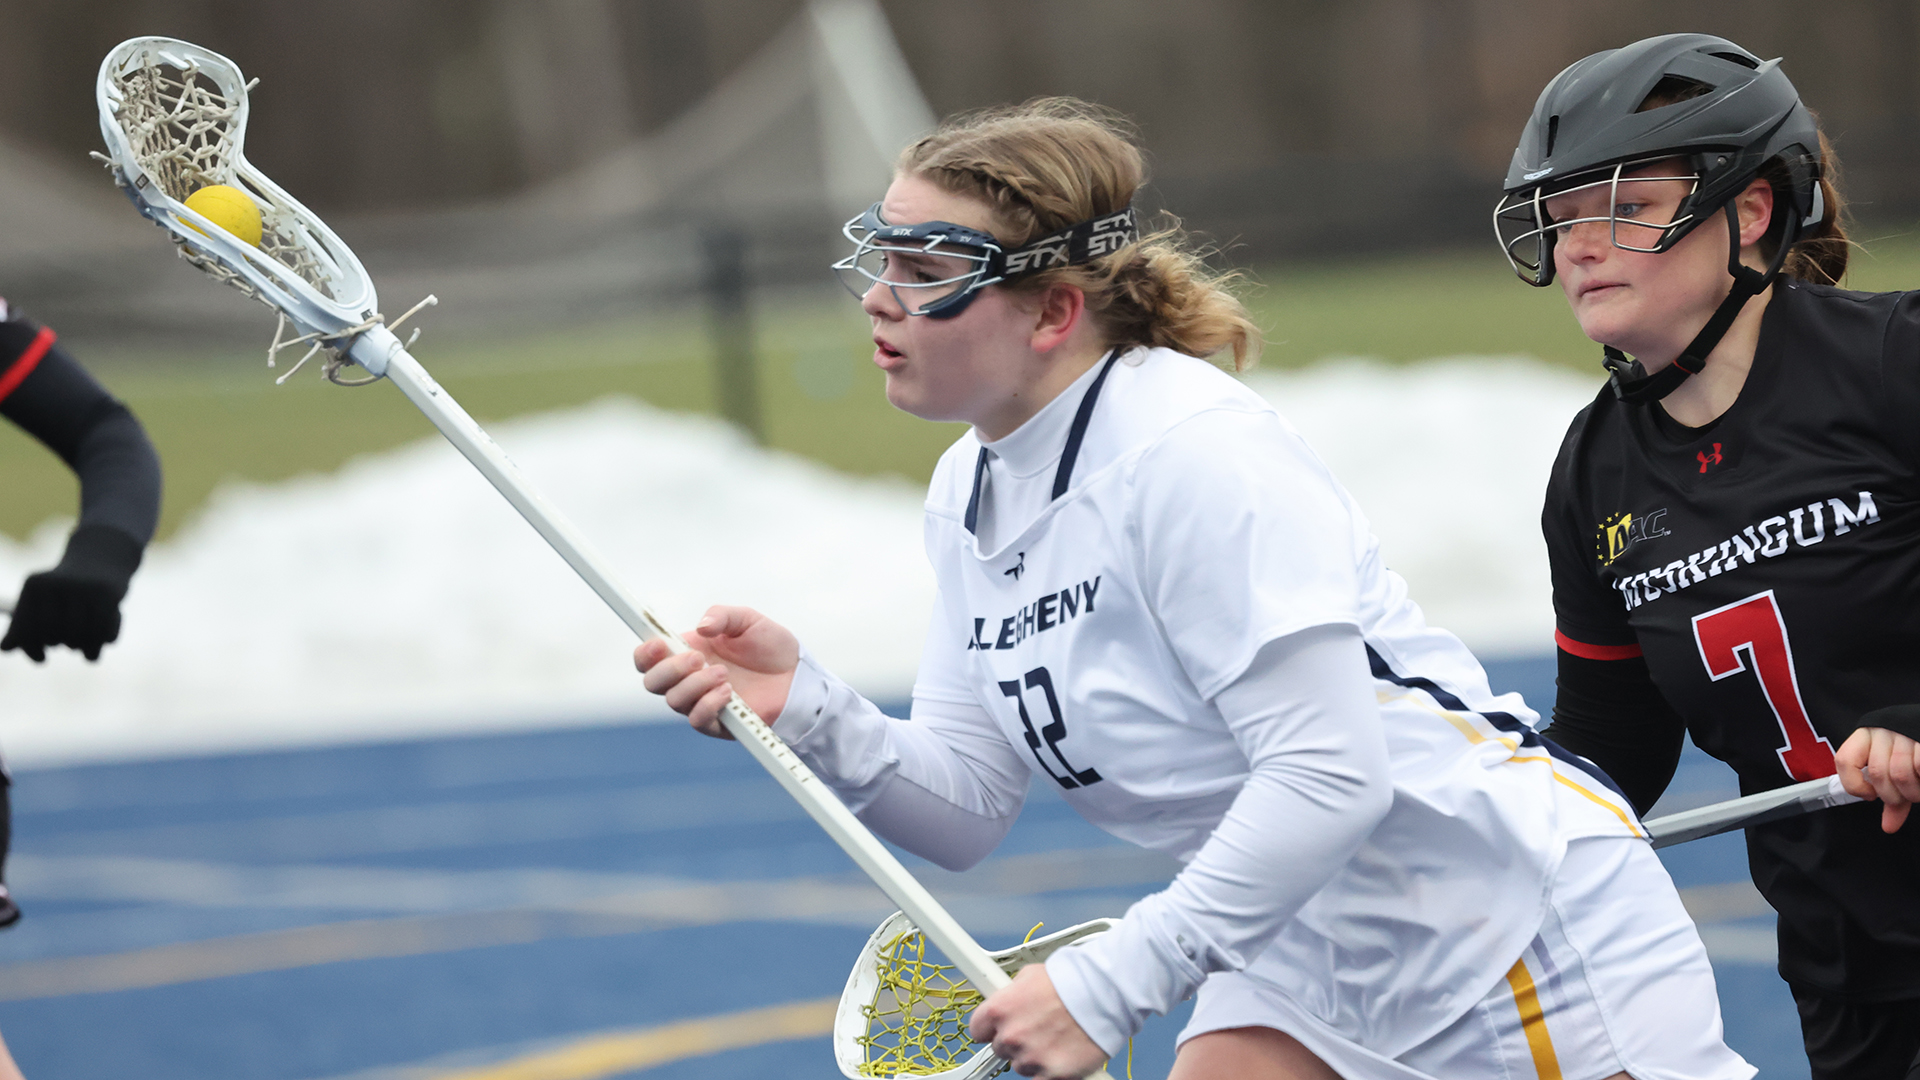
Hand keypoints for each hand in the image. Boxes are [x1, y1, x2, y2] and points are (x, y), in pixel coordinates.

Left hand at [1, 568, 125, 662]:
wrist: (104, 555)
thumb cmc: (69, 588)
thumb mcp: (43, 601)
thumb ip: (24, 624)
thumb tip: (6, 648)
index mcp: (35, 587)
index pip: (27, 630)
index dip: (31, 649)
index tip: (41, 658)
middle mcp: (56, 585)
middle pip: (54, 636)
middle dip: (62, 645)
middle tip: (69, 644)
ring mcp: (82, 588)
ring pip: (80, 637)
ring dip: (88, 650)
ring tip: (90, 649)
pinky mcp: (107, 592)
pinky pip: (104, 633)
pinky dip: (106, 640)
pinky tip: (106, 640)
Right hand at [634, 605, 796, 738]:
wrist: (797, 674)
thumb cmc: (770, 646)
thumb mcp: (747, 620)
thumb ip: (722, 616)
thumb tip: (701, 627)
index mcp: (687, 652)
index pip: (649, 658)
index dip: (644, 653)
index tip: (659, 644)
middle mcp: (688, 679)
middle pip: (652, 682)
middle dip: (669, 669)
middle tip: (698, 658)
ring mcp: (701, 701)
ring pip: (673, 701)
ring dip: (695, 685)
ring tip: (724, 674)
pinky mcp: (718, 722)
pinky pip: (697, 719)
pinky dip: (708, 704)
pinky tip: (729, 692)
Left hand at [968, 963, 1106, 1078]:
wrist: (1103, 994)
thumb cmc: (1071, 981)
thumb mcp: (1030, 975)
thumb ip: (1012, 993)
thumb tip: (1008, 1000)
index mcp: (999, 1010)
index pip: (977, 1029)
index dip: (990, 1028)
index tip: (999, 1028)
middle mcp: (1011, 1035)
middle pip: (1001, 1048)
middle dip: (1016, 1040)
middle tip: (1036, 1029)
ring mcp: (1030, 1057)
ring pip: (1021, 1065)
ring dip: (1033, 1056)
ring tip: (1054, 1038)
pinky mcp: (1051, 1074)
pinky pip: (1040, 1079)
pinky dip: (1048, 1071)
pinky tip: (1059, 1056)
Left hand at [1835, 726, 1919, 832]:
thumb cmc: (1914, 750)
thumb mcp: (1897, 769)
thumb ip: (1892, 796)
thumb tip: (1889, 827)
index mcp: (1866, 736)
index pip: (1844, 760)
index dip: (1854, 784)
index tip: (1870, 795)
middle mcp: (1882, 731)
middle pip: (1876, 774)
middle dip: (1892, 796)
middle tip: (1906, 797)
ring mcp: (1904, 732)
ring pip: (1899, 774)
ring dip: (1912, 792)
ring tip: (1918, 790)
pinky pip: (1918, 765)